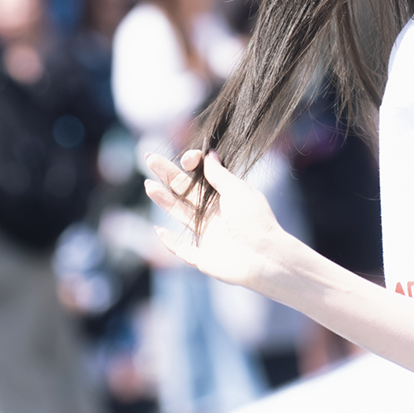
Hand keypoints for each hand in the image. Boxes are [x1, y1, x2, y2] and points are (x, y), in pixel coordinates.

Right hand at [143, 150, 287, 289]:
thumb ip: (219, 175)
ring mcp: (209, 236)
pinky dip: (170, 242)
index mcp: (226, 197)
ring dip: (164, 201)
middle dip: (168, 176)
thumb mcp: (237, 191)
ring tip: (148, 185)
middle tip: (150, 159)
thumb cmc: (255, 221)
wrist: (265, 258)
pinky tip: (158, 229)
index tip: (186, 158)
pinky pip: (183, 250)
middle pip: (186, 192)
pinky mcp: (204, 258)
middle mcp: (215, 215)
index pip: (202, 178)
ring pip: (180, 215)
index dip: (191, 166)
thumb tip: (209, 154)